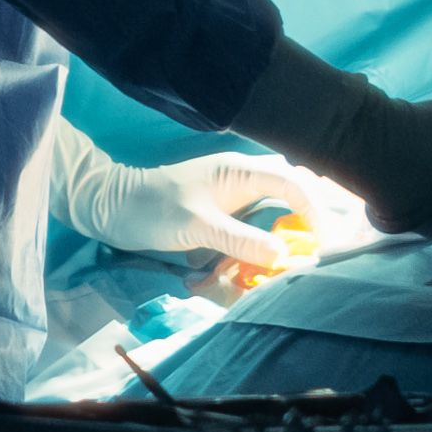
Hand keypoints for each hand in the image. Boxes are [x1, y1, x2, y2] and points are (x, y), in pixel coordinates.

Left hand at [63, 146, 337, 274]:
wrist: (111, 207)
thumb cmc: (153, 209)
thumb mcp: (199, 226)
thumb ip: (240, 240)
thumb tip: (282, 255)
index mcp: (240, 172)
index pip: (293, 185)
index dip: (313, 212)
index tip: (320, 244)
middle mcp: (240, 180)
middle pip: (289, 195)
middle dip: (306, 221)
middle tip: (318, 251)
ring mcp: (230, 196)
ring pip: (272, 210)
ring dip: (285, 233)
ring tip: (298, 257)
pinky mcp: (218, 213)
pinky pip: (252, 224)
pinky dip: (262, 241)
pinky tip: (265, 259)